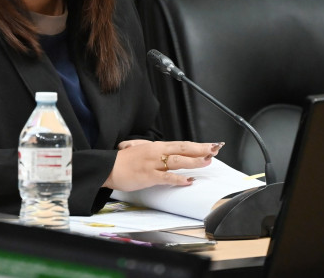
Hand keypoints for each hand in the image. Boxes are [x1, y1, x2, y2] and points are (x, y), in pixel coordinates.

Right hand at [103, 140, 224, 191]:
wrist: (108, 167)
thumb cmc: (124, 160)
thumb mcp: (140, 148)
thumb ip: (154, 149)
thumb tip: (164, 149)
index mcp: (157, 146)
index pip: (182, 144)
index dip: (198, 145)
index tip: (211, 145)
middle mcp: (157, 152)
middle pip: (183, 149)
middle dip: (201, 149)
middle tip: (215, 149)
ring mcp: (153, 164)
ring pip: (177, 161)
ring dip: (194, 161)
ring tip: (207, 162)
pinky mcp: (148, 176)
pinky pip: (166, 177)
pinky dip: (178, 178)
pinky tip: (188, 180)